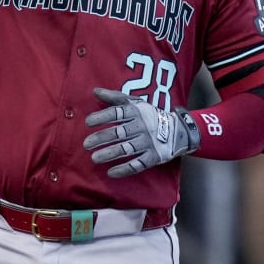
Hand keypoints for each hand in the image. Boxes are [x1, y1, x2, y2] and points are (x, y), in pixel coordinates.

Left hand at [82, 87, 199, 177]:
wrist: (177, 130)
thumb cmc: (149, 115)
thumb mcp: (135, 103)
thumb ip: (114, 97)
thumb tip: (94, 91)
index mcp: (136, 112)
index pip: (116, 113)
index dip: (101, 117)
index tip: (87, 123)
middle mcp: (141, 127)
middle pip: (118, 132)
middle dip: (101, 138)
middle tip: (86, 144)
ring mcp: (148, 143)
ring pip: (126, 149)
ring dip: (109, 154)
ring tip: (94, 158)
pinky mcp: (154, 157)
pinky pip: (138, 164)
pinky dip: (124, 169)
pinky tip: (111, 172)